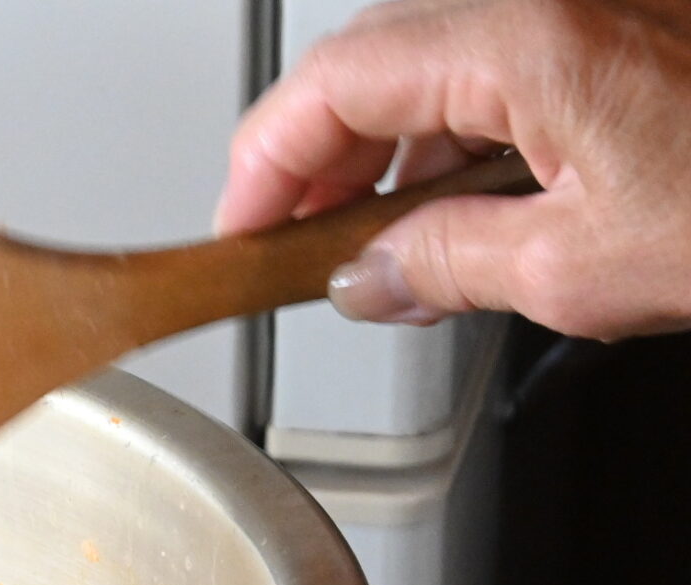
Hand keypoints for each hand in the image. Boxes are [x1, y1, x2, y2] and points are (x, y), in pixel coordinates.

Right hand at [215, 0, 690, 337]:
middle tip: (292, 238)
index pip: (334, 83)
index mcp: (529, 42)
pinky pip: (506, 61)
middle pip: (375, 58)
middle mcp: (555, 2)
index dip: (264, 162)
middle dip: (316, 154)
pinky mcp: (624, 31)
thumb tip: (366, 278)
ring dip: (389, 148)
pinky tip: (462, 207)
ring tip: (383, 243)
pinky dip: (460, 130)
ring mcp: (590, 9)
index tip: (240, 227)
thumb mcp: (578, 269)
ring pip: (437, 59)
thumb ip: (446, 267)